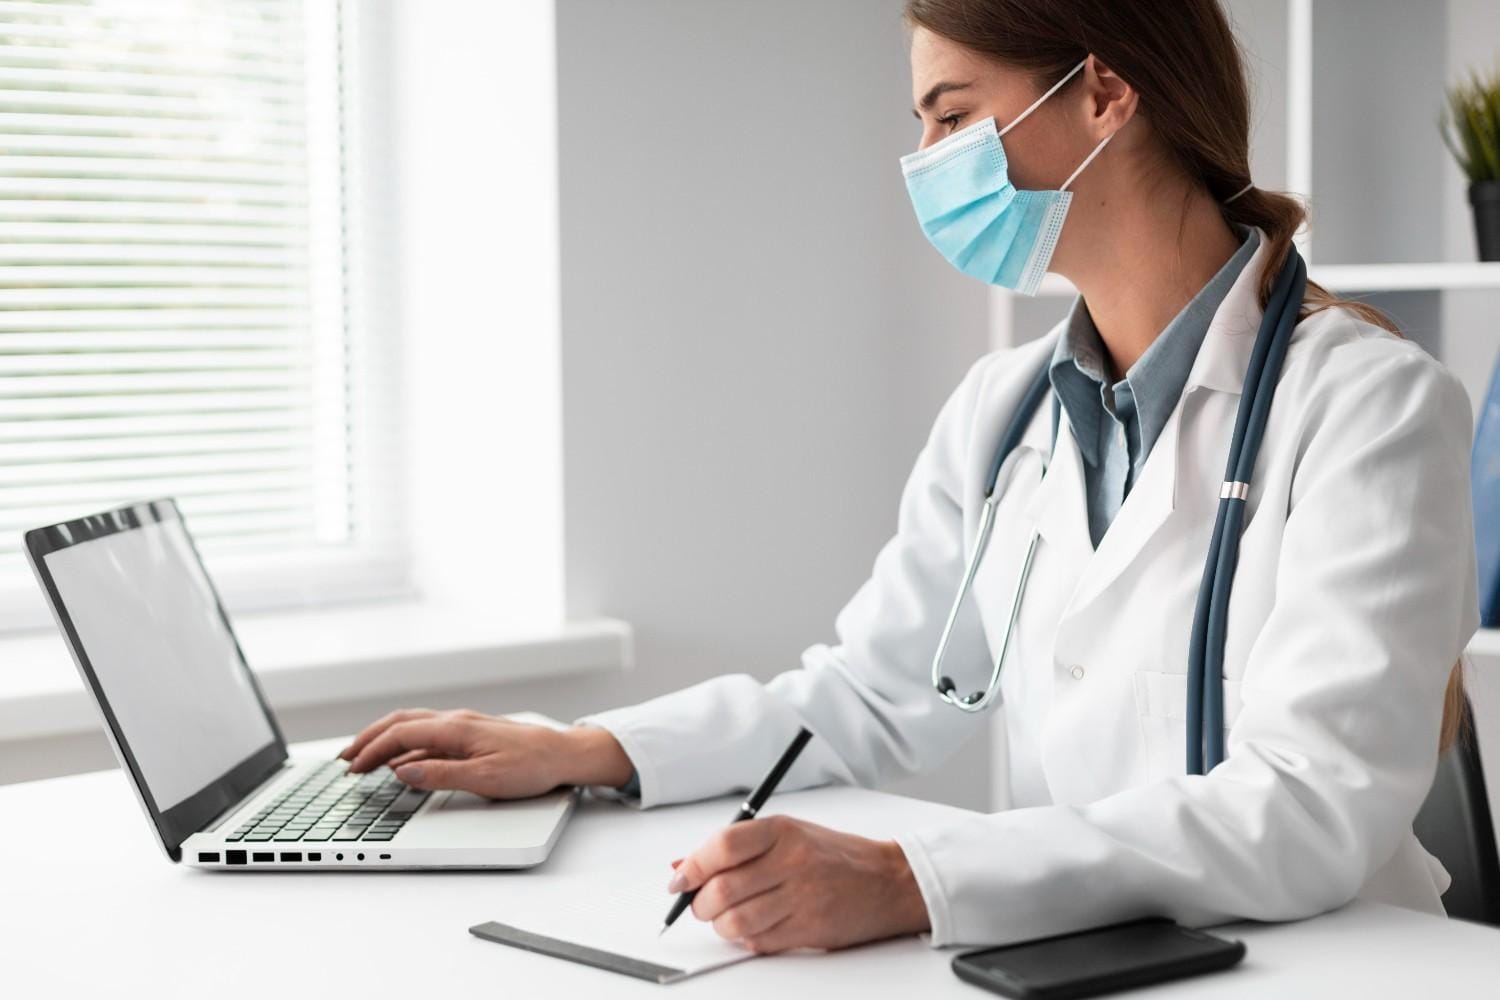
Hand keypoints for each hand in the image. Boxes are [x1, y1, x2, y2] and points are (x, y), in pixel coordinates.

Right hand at [337, 709, 633, 797]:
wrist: (564, 754)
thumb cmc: (531, 766)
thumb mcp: (485, 779)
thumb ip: (441, 775)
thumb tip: (402, 772)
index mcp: (456, 729)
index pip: (401, 735)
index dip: (371, 752)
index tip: (351, 770)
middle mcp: (456, 721)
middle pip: (401, 722)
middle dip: (368, 738)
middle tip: (344, 759)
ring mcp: (464, 724)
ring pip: (413, 723)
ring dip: (384, 737)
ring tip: (363, 756)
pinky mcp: (471, 732)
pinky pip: (428, 732)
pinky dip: (405, 741)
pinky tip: (401, 759)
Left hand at [669, 814, 929, 952]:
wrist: (889, 881)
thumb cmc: (836, 855)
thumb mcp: (788, 834)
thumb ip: (736, 847)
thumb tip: (682, 865)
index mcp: (782, 831)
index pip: (722, 847)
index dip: (692, 866)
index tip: (680, 880)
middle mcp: (792, 862)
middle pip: (722, 889)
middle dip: (700, 903)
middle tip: (702, 903)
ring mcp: (802, 898)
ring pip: (735, 921)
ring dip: (721, 924)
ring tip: (728, 916)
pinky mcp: (809, 930)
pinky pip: (758, 941)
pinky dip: (746, 938)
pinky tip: (756, 925)